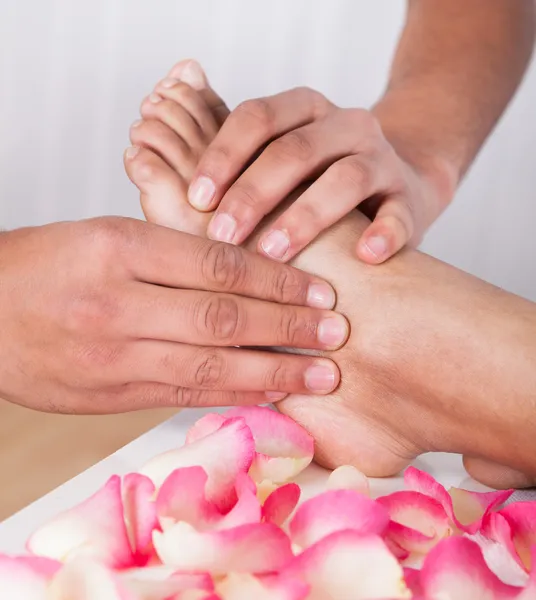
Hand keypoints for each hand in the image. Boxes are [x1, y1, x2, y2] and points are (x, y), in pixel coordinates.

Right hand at [0, 217, 346, 413]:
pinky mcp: (110, 396)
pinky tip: (270, 396)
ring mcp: (114, 355)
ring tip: (321, 375)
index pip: (219, 264)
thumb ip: (171, 253)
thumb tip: (245, 269)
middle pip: (224, 317)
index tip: (320, 289)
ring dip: (273, 372)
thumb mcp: (104, 236)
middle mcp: (120, 304)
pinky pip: (183, 396)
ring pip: (209, 366)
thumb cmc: (44, 266)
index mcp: (121, 248)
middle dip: (288, 327)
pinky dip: (232, 397)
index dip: (278, 279)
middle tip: (337, 333)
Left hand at [187, 87, 453, 263]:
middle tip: (223, 235)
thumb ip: (230, 163)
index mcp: (303, 112)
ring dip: (306, 216)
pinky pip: (401, 213)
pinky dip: (385, 233)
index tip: (195, 198)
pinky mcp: (410, 198)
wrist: (396, 187)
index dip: (224, 156)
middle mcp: (344, 126)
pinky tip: (366, 257)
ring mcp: (381, 160)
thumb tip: (144, 161)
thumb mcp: (277, 164)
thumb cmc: (316, 185)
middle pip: (295, 149)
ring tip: (274, 253)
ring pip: (345, 178)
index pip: (257, 118)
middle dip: (254, 193)